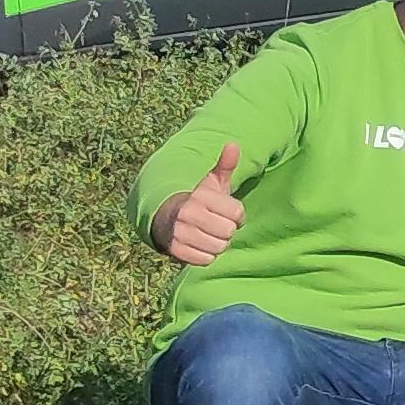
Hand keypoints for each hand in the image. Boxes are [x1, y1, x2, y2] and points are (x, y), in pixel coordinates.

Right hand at [154, 142, 244, 263]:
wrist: (166, 218)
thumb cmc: (198, 200)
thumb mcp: (211, 182)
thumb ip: (225, 165)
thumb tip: (233, 144)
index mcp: (200, 195)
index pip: (237, 213)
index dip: (237, 215)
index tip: (229, 213)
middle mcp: (188, 213)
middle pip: (228, 232)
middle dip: (227, 230)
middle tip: (218, 225)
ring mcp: (180, 232)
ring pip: (218, 247)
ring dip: (217, 244)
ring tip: (209, 234)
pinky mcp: (174, 250)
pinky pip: (205, 260)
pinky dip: (206, 256)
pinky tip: (201, 245)